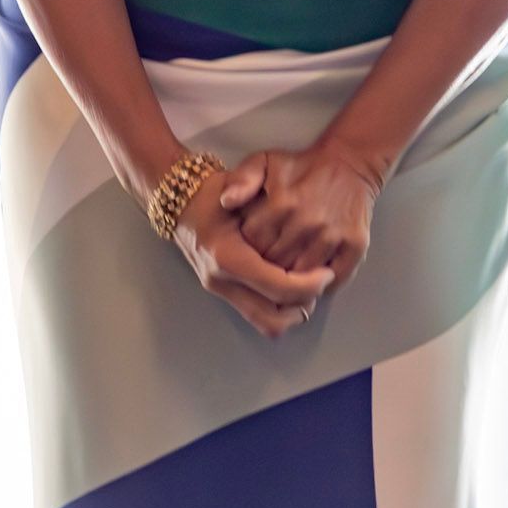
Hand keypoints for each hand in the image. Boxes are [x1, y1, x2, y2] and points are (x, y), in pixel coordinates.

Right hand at [172, 165, 334, 339]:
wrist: (180, 203)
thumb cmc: (213, 191)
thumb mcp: (238, 184)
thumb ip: (265, 203)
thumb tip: (297, 225)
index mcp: (228, 256)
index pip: (277, 286)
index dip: (308, 285)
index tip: (327, 272)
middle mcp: (222, 281)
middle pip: (273, 317)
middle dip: (303, 304)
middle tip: (321, 283)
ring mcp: (221, 291)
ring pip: (266, 323)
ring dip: (292, 311)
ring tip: (308, 287)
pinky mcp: (224, 293)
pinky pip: (258, 315)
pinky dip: (279, 308)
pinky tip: (291, 286)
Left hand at [216, 138, 383, 290]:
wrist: (350, 163)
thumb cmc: (301, 167)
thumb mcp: (265, 161)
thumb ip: (242, 179)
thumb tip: (226, 202)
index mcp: (282, 203)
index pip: (252, 244)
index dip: (247, 249)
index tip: (248, 247)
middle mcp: (307, 222)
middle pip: (274, 264)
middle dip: (265, 267)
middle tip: (265, 264)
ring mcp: (333, 236)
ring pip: (301, 278)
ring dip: (292, 281)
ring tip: (285, 274)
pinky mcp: (355, 246)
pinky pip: (333, 280)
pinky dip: (320, 286)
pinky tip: (311, 280)